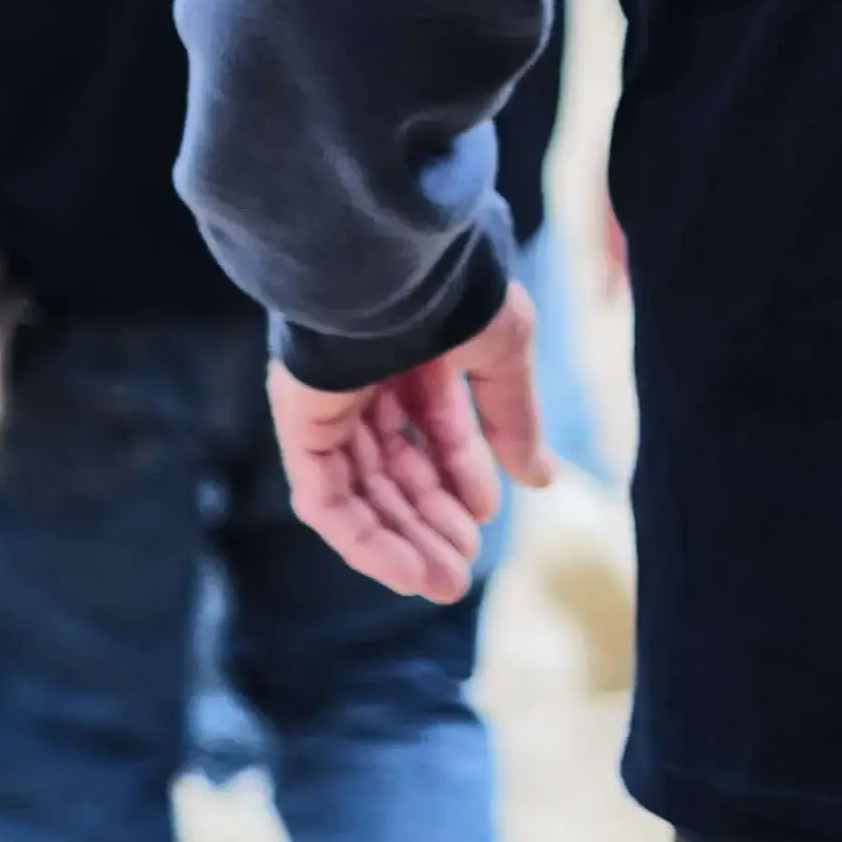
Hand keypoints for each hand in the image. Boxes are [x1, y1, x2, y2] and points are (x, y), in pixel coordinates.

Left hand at [266, 284, 550, 603]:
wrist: (390, 258)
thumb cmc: (449, 286)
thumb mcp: (502, 354)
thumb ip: (514, 418)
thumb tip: (540, 480)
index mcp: (410, 347)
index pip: (432, 427)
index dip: (459, 476)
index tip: (486, 517)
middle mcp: (363, 375)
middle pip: (394, 467)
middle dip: (429, 522)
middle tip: (460, 575)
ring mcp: (327, 399)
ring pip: (360, 490)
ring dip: (400, 541)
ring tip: (441, 583)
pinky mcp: (300, 421)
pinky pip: (324, 496)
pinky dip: (362, 539)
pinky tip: (403, 571)